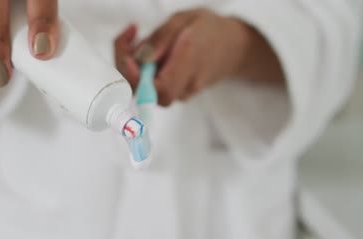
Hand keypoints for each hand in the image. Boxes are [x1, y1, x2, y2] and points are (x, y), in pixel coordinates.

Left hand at [115, 8, 283, 106]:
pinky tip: (150, 52)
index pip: (159, 88)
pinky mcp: (177, 92)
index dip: (137, 77)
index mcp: (190, 63)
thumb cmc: (209, 29)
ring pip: (147, 90)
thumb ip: (161, 39)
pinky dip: (143, 70)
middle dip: (128, 69)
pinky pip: (154, 87)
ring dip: (135, 67)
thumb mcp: (183, 20)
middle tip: (130, 39)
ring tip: (143, 40)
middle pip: (146, 94)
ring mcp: (183, 92)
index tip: (129, 57)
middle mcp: (186, 84)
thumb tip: (140, 58)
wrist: (234, 46)